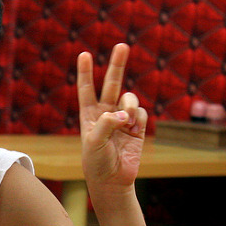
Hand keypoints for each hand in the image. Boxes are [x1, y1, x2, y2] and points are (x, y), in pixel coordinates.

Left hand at [76, 43, 146, 189]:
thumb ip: (106, 123)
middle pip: (112, 83)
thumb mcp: (95, 142)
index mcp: (89, 114)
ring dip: (129, 106)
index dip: (85, 72)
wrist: (112, 180)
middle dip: (117, 64)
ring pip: (130, 99)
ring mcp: (123, 119)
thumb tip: (123, 113)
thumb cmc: (96, 162)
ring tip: (125, 121)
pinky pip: (141, 113)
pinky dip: (138, 119)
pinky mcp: (137, 127)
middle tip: (122, 45)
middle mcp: (106, 113)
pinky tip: (133, 129)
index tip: (83, 54)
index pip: (86, 89)